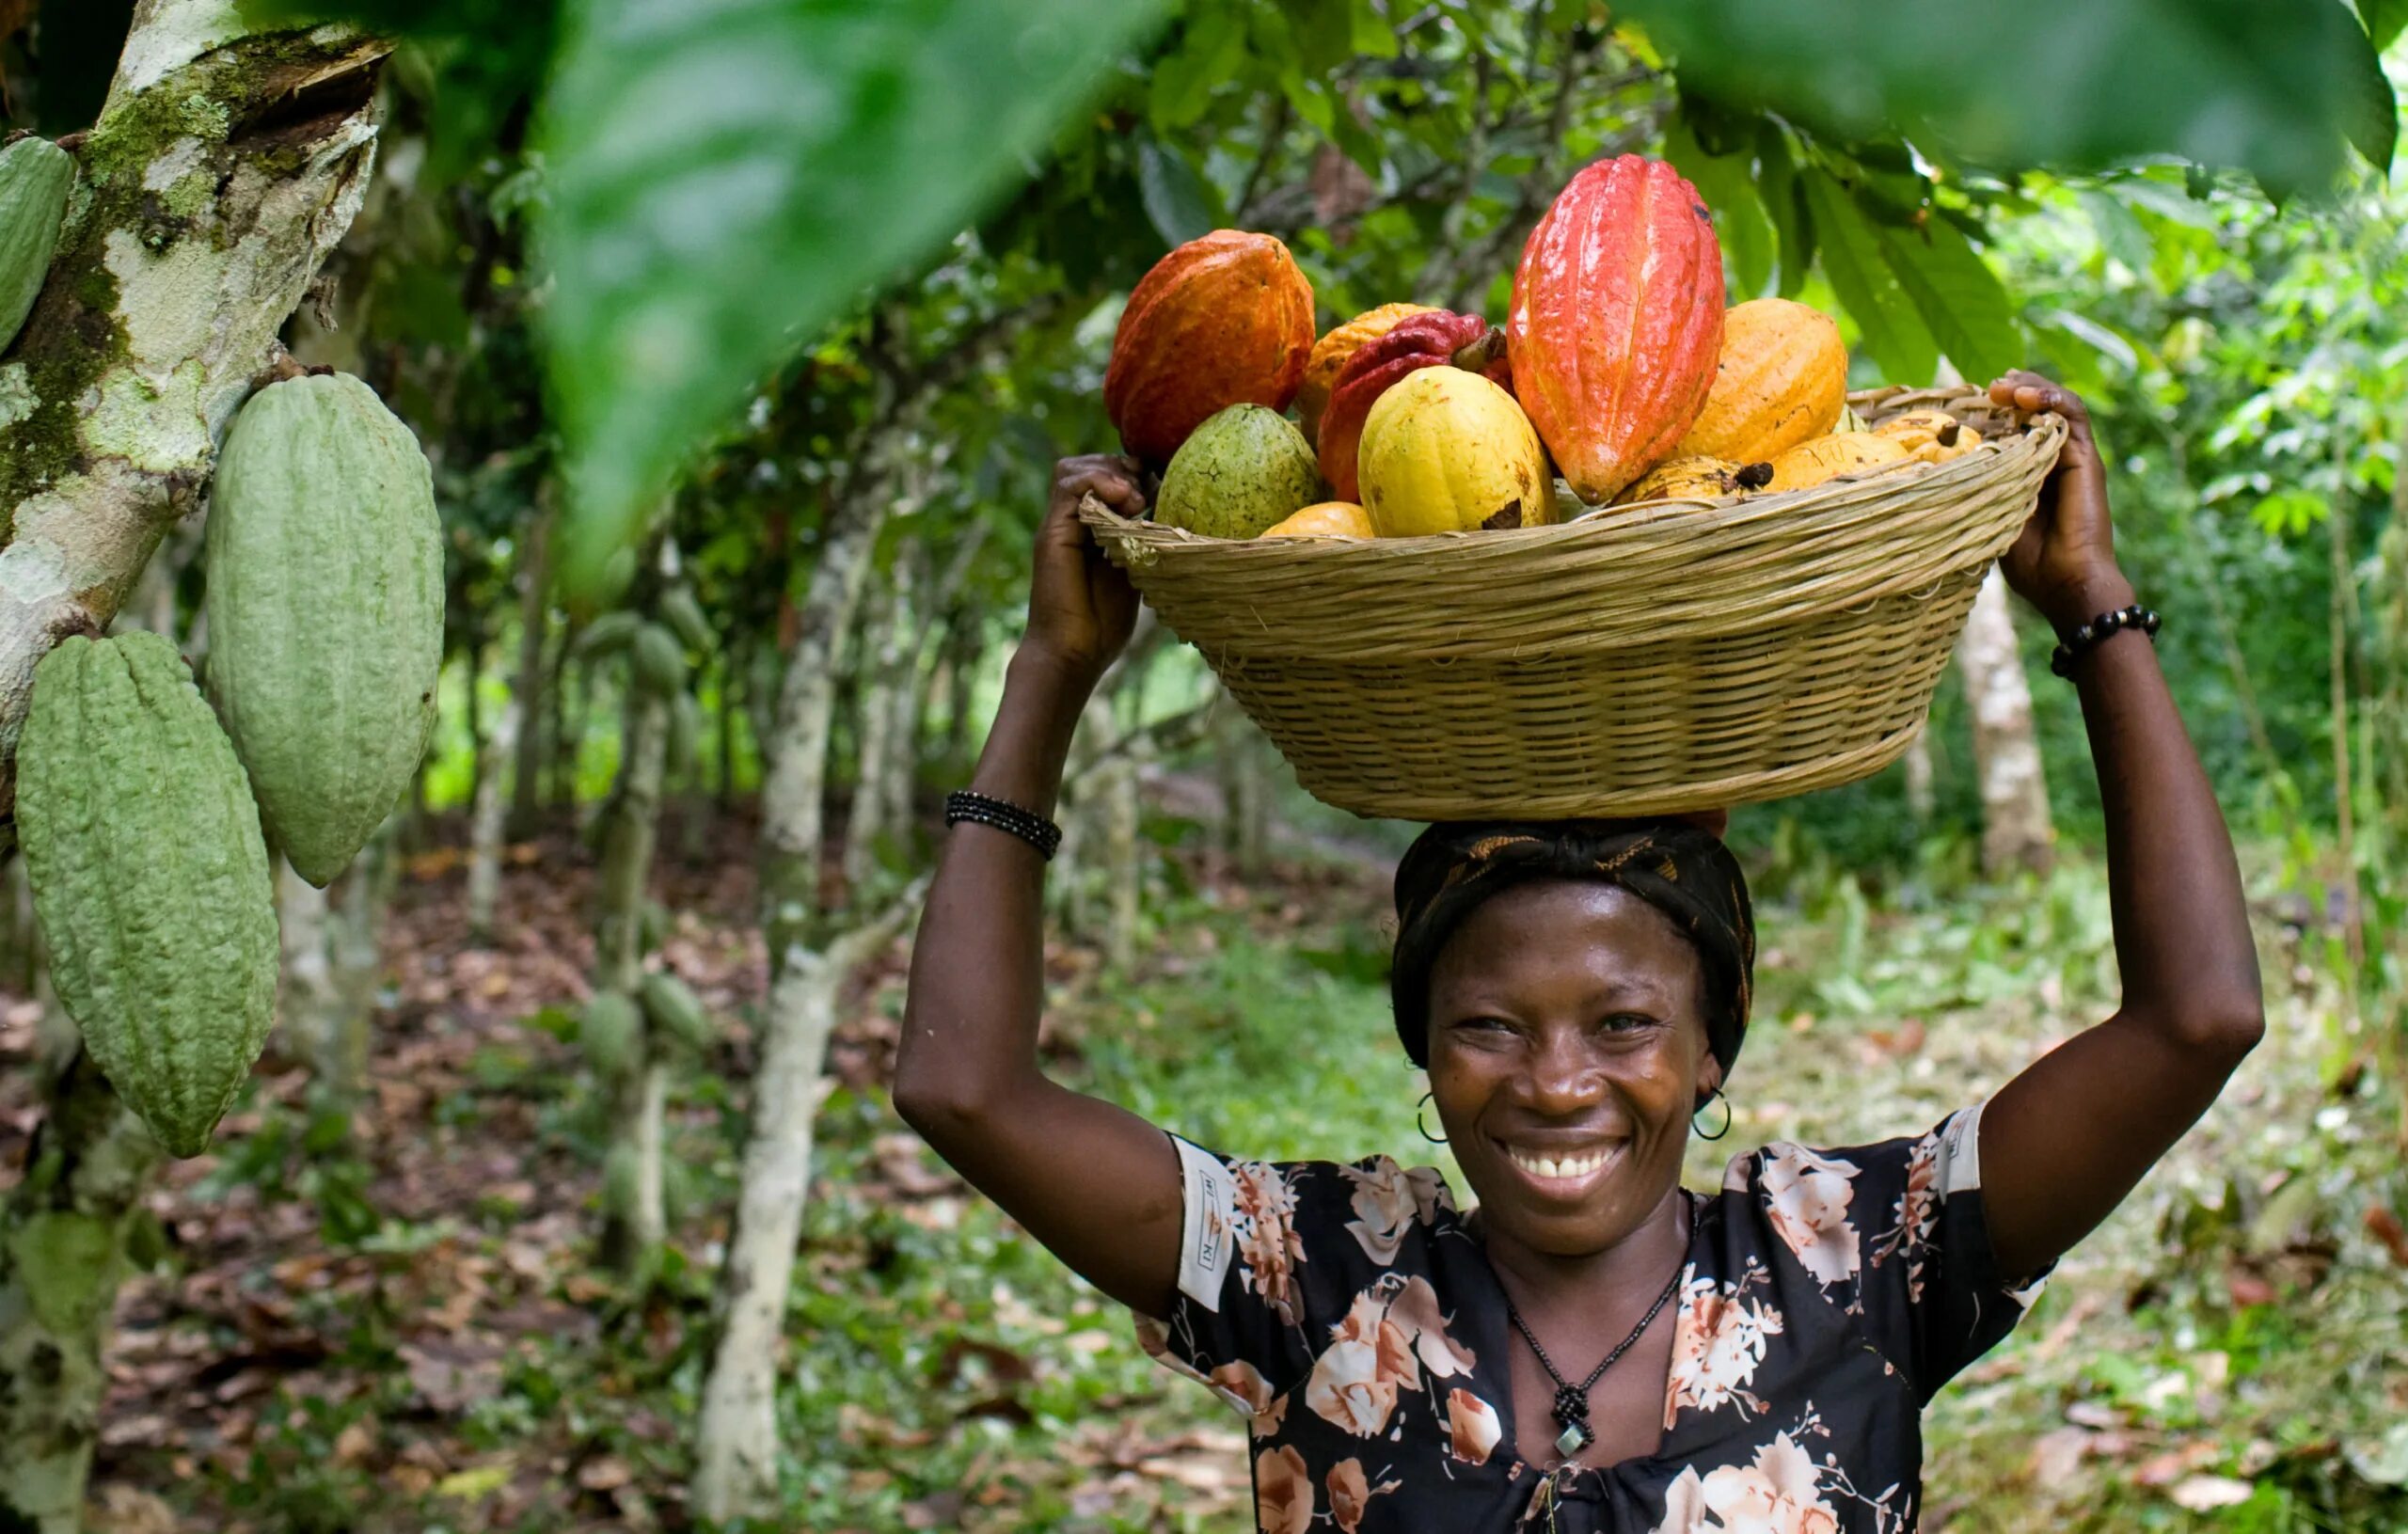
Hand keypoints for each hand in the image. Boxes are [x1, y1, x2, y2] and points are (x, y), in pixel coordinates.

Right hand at [1023, 456, 1145, 687]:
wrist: (1074, 654)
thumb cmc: (1103, 623)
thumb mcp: (1135, 569)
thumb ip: (1144, 539)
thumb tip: (1172, 510)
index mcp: (1089, 527)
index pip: (1105, 476)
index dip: (1134, 472)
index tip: (1163, 487)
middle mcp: (1070, 521)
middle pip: (1088, 464)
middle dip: (1123, 467)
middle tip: (1149, 491)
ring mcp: (1058, 526)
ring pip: (1074, 468)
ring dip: (1110, 473)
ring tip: (1136, 499)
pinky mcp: (1052, 533)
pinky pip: (1069, 487)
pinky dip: (1099, 482)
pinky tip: (1125, 500)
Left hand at [1986, 372, 2133, 630]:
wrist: (2065, 584)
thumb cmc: (2029, 565)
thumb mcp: (1990, 519)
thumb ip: (1978, 491)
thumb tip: (1937, 474)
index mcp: (2030, 471)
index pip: (2015, 425)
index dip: (1996, 409)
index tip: (1967, 401)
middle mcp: (2053, 459)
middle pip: (2037, 408)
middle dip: (2013, 391)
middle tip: (1988, 387)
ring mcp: (2072, 457)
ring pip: (2057, 405)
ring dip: (2031, 389)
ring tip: (2005, 386)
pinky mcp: (2087, 460)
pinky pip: (2075, 416)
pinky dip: (2053, 400)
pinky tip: (2027, 398)